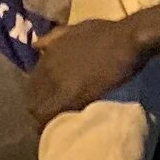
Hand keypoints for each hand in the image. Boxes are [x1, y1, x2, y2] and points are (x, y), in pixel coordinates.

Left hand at [26, 18, 150, 123]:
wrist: (127, 40)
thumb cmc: (108, 32)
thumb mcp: (76, 28)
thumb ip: (54, 38)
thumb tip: (37, 47)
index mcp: (47, 55)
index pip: (32, 82)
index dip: (39, 95)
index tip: (49, 102)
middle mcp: (47, 69)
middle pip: (32, 96)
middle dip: (41, 107)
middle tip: (53, 118)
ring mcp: (58, 83)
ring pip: (39, 107)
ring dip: (45, 117)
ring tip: (56, 127)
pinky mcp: (72, 96)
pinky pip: (51, 115)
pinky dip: (51, 123)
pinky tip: (58, 131)